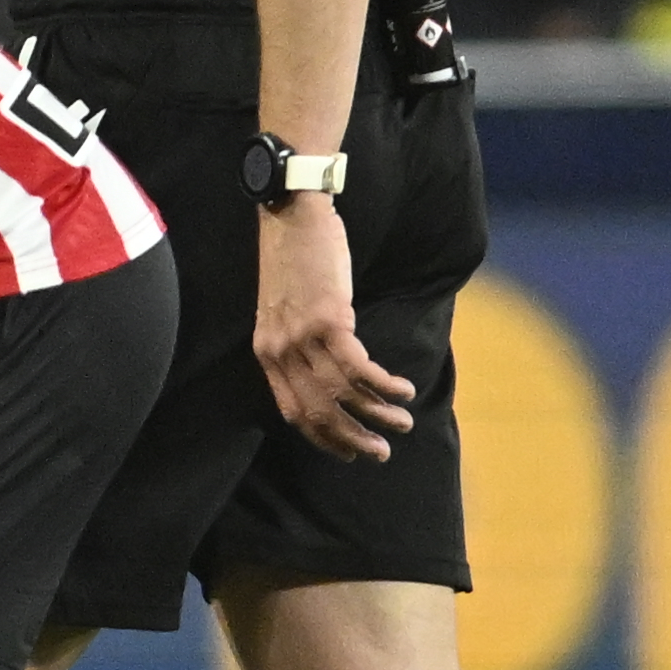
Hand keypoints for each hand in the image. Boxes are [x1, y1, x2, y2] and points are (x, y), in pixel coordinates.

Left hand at [255, 198, 416, 458]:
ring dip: (377, 414)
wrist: (292, 215)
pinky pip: (359, 368)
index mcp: (267, 353)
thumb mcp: (285, 310)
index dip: (323, 437)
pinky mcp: (328, 319)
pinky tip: (403, 390)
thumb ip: (299, 344)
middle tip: (380, 454)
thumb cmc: (294, 260)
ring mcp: (302, 336)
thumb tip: (329, 377)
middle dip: (352, 439)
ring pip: (342, 394)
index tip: (348, 453)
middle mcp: (279, 351)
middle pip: (317, 411)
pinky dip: (384, 385)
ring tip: (402, 423)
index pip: (293, 411)